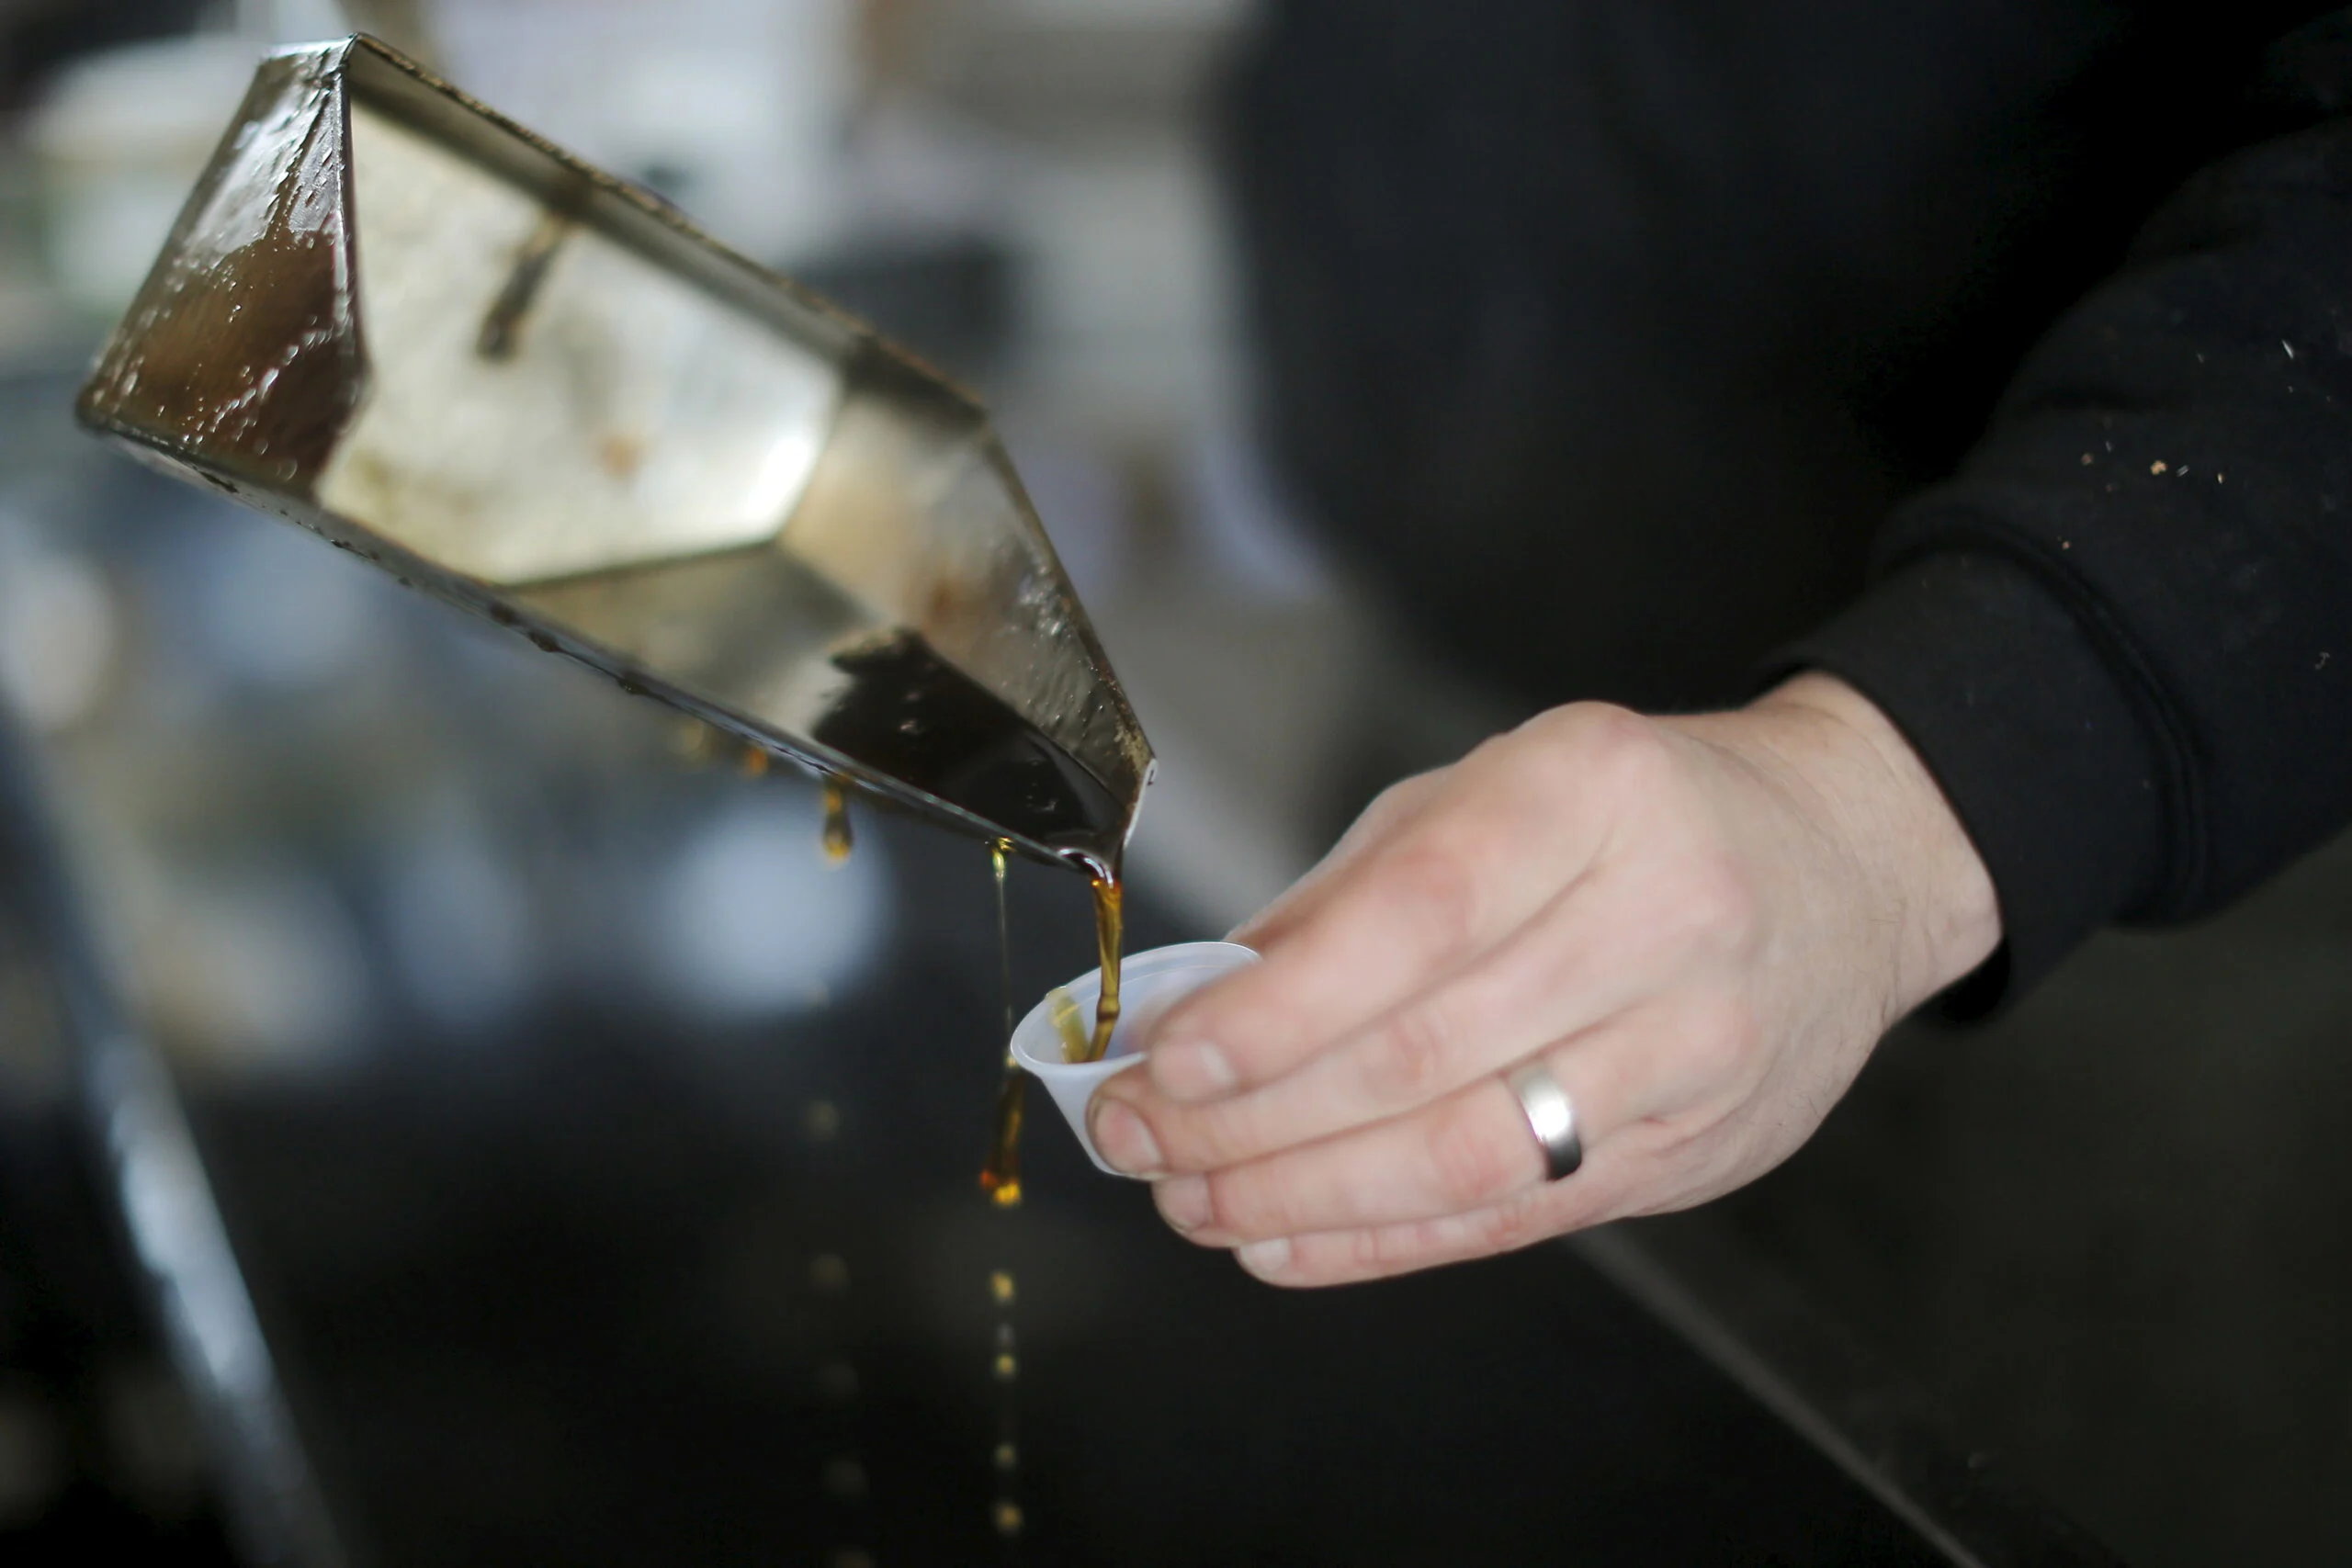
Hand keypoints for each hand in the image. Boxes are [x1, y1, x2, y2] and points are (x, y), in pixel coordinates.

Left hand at [1087, 674, 2000, 1286]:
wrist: (1845, 870)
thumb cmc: (1632, 817)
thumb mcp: (1489, 792)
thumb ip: (1348, 892)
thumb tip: (1201, 1001)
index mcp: (1594, 792)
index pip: (1419, 915)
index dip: (1281, 1006)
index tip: (1168, 1052)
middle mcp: (1664, 918)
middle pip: (1426, 1054)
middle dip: (1251, 1115)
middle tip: (1137, 1136)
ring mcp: (1694, 1049)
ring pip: (1468, 1159)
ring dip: (1300, 1194)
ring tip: (1188, 1199)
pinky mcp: (1695, 1154)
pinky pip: (1514, 1221)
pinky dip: (1379, 1242)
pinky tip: (1281, 1240)